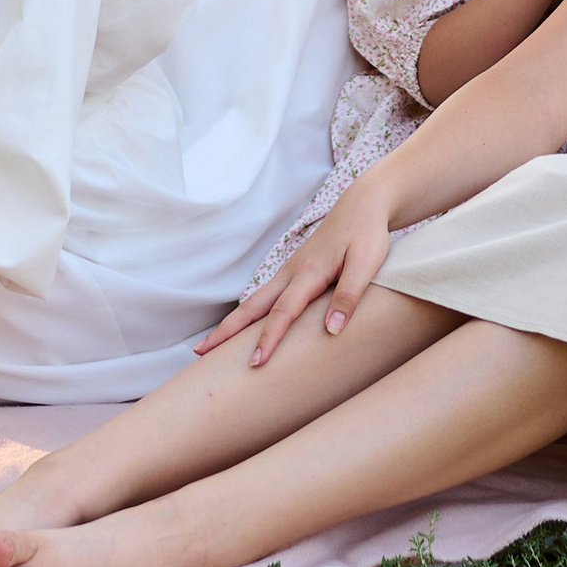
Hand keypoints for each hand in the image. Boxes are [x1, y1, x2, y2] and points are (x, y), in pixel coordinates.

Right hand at [196, 185, 394, 368]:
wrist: (362, 203)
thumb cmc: (367, 234)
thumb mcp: (366, 264)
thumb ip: (349, 296)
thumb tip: (332, 331)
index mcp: (309, 273)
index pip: (283, 312)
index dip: (269, 338)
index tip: (255, 363)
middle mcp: (292, 272)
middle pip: (254, 306)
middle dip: (227, 330)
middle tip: (200, 352)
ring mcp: (290, 270)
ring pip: (256, 300)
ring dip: (233, 322)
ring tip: (211, 343)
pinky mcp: (294, 271)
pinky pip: (266, 296)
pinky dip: (249, 312)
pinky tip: (245, 324)